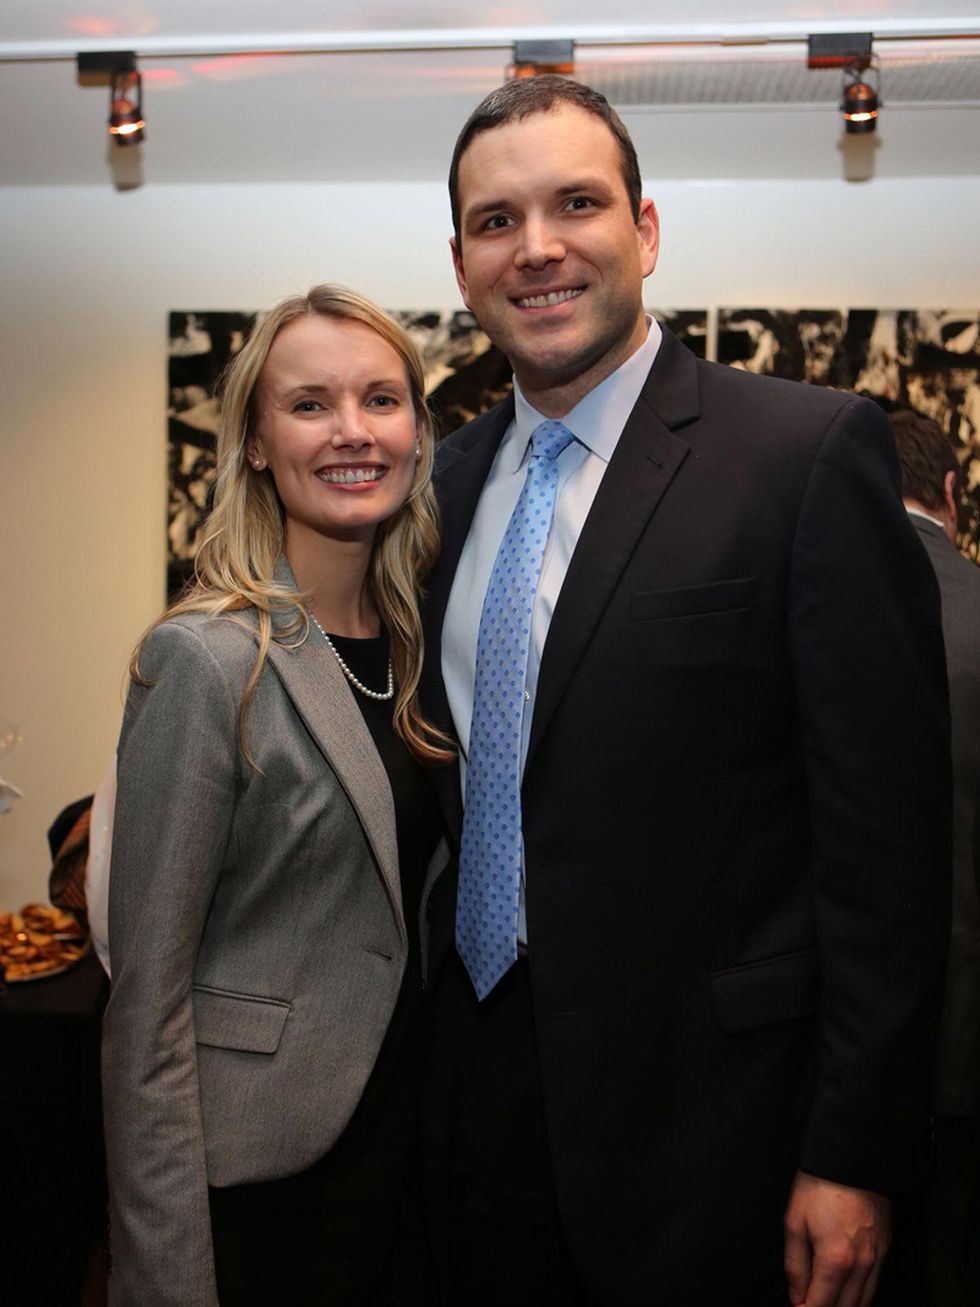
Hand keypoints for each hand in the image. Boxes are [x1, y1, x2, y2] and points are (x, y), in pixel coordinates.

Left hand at [783, 1170, 889, 1306]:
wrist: (852, 1158)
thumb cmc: (818, 1187)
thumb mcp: (794, 1223)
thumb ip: (795, 1266)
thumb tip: (796, 1297)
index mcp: (836, 1260)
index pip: (821, 1305)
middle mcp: (862, 1266)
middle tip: (808, 1302)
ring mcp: (878, 1259)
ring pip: (863, 1302)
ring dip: (844, 1306)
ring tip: (825, 1299)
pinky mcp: (886, 1250)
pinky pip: (874, 1285)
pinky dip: (860, 1295)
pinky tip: (846, 1291)